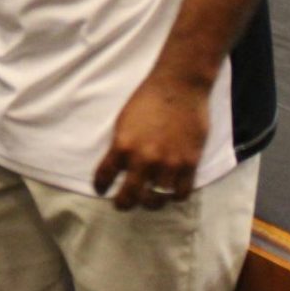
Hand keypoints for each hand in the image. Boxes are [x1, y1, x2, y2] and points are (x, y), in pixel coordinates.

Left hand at [92, 74, 209, 210]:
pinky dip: (174, 196)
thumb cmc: (148, 98)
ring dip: (151, 202)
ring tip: (149, 199)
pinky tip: (171, 192)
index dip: (101, 186)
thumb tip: (120, 165)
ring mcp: (168, 163)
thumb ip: (121, 145)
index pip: (105, 175)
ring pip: (157, 200)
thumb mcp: (124, 120)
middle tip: (122, 204)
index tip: (101, 190)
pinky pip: (181, 193)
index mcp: (123, 145)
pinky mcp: (189, 163)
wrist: (178, 86)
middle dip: (123, 203)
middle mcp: (144, 158)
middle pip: (130, 196)